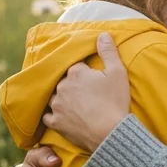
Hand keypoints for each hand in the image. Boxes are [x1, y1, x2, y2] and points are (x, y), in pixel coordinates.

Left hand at [44, 33, 130, 152]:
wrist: (110, 133)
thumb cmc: (115, 101)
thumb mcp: (118, 73)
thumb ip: (109, 52)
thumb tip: (103, 34)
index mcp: (76, 72)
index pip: (77, 66)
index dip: (86, 72)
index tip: (95, 79)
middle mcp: (61, 86)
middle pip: (64, 81)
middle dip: (74, 84)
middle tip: (89, 93)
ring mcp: (56, 105)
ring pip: (54, 97)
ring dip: (62, 98)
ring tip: (76, 104)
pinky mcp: (55, 122)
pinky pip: (49, 116)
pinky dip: (54, 116)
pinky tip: (62, 117)